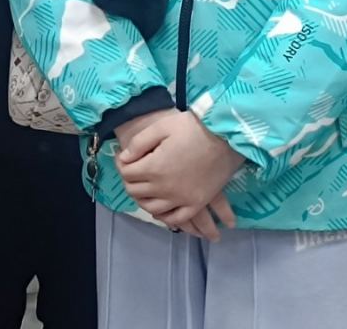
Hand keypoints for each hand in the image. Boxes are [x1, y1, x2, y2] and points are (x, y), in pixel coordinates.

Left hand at [117, 111, 243, 239]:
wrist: (225, 136)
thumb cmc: (192, 128)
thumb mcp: (161, 127)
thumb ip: (139, 143)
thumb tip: (124, 158)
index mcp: (154, 168)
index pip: (126, 174)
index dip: (122, 165)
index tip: (124, 158)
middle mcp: (164, 188)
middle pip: (136, 192)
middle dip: (130, 181)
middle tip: (132, 172)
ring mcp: (182, 199)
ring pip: (152, 208)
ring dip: (143, 200)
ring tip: (144, 190)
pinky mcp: (197, 203)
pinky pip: (176, 219)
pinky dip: (166, 217)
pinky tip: (162, 211)